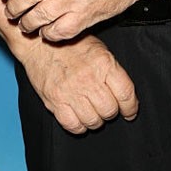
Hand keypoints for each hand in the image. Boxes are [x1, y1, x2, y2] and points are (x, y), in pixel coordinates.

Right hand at [22, 33, 138, 133]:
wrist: (40, 44)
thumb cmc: (71, 45)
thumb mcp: (99, 49)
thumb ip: (112, 70)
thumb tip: (125, 94)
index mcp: (103, 63)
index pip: (125, 93)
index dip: (131, 107)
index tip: (130, 112)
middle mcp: (88, 79)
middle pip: (110, 110)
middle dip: (111, 112)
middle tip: (107, 107)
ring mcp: (71, 91)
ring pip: (93, 121)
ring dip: (96, 120)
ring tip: (93, 112)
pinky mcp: (55, 101)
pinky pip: (73, 125)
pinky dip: (79, 126)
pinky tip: (80, 118)